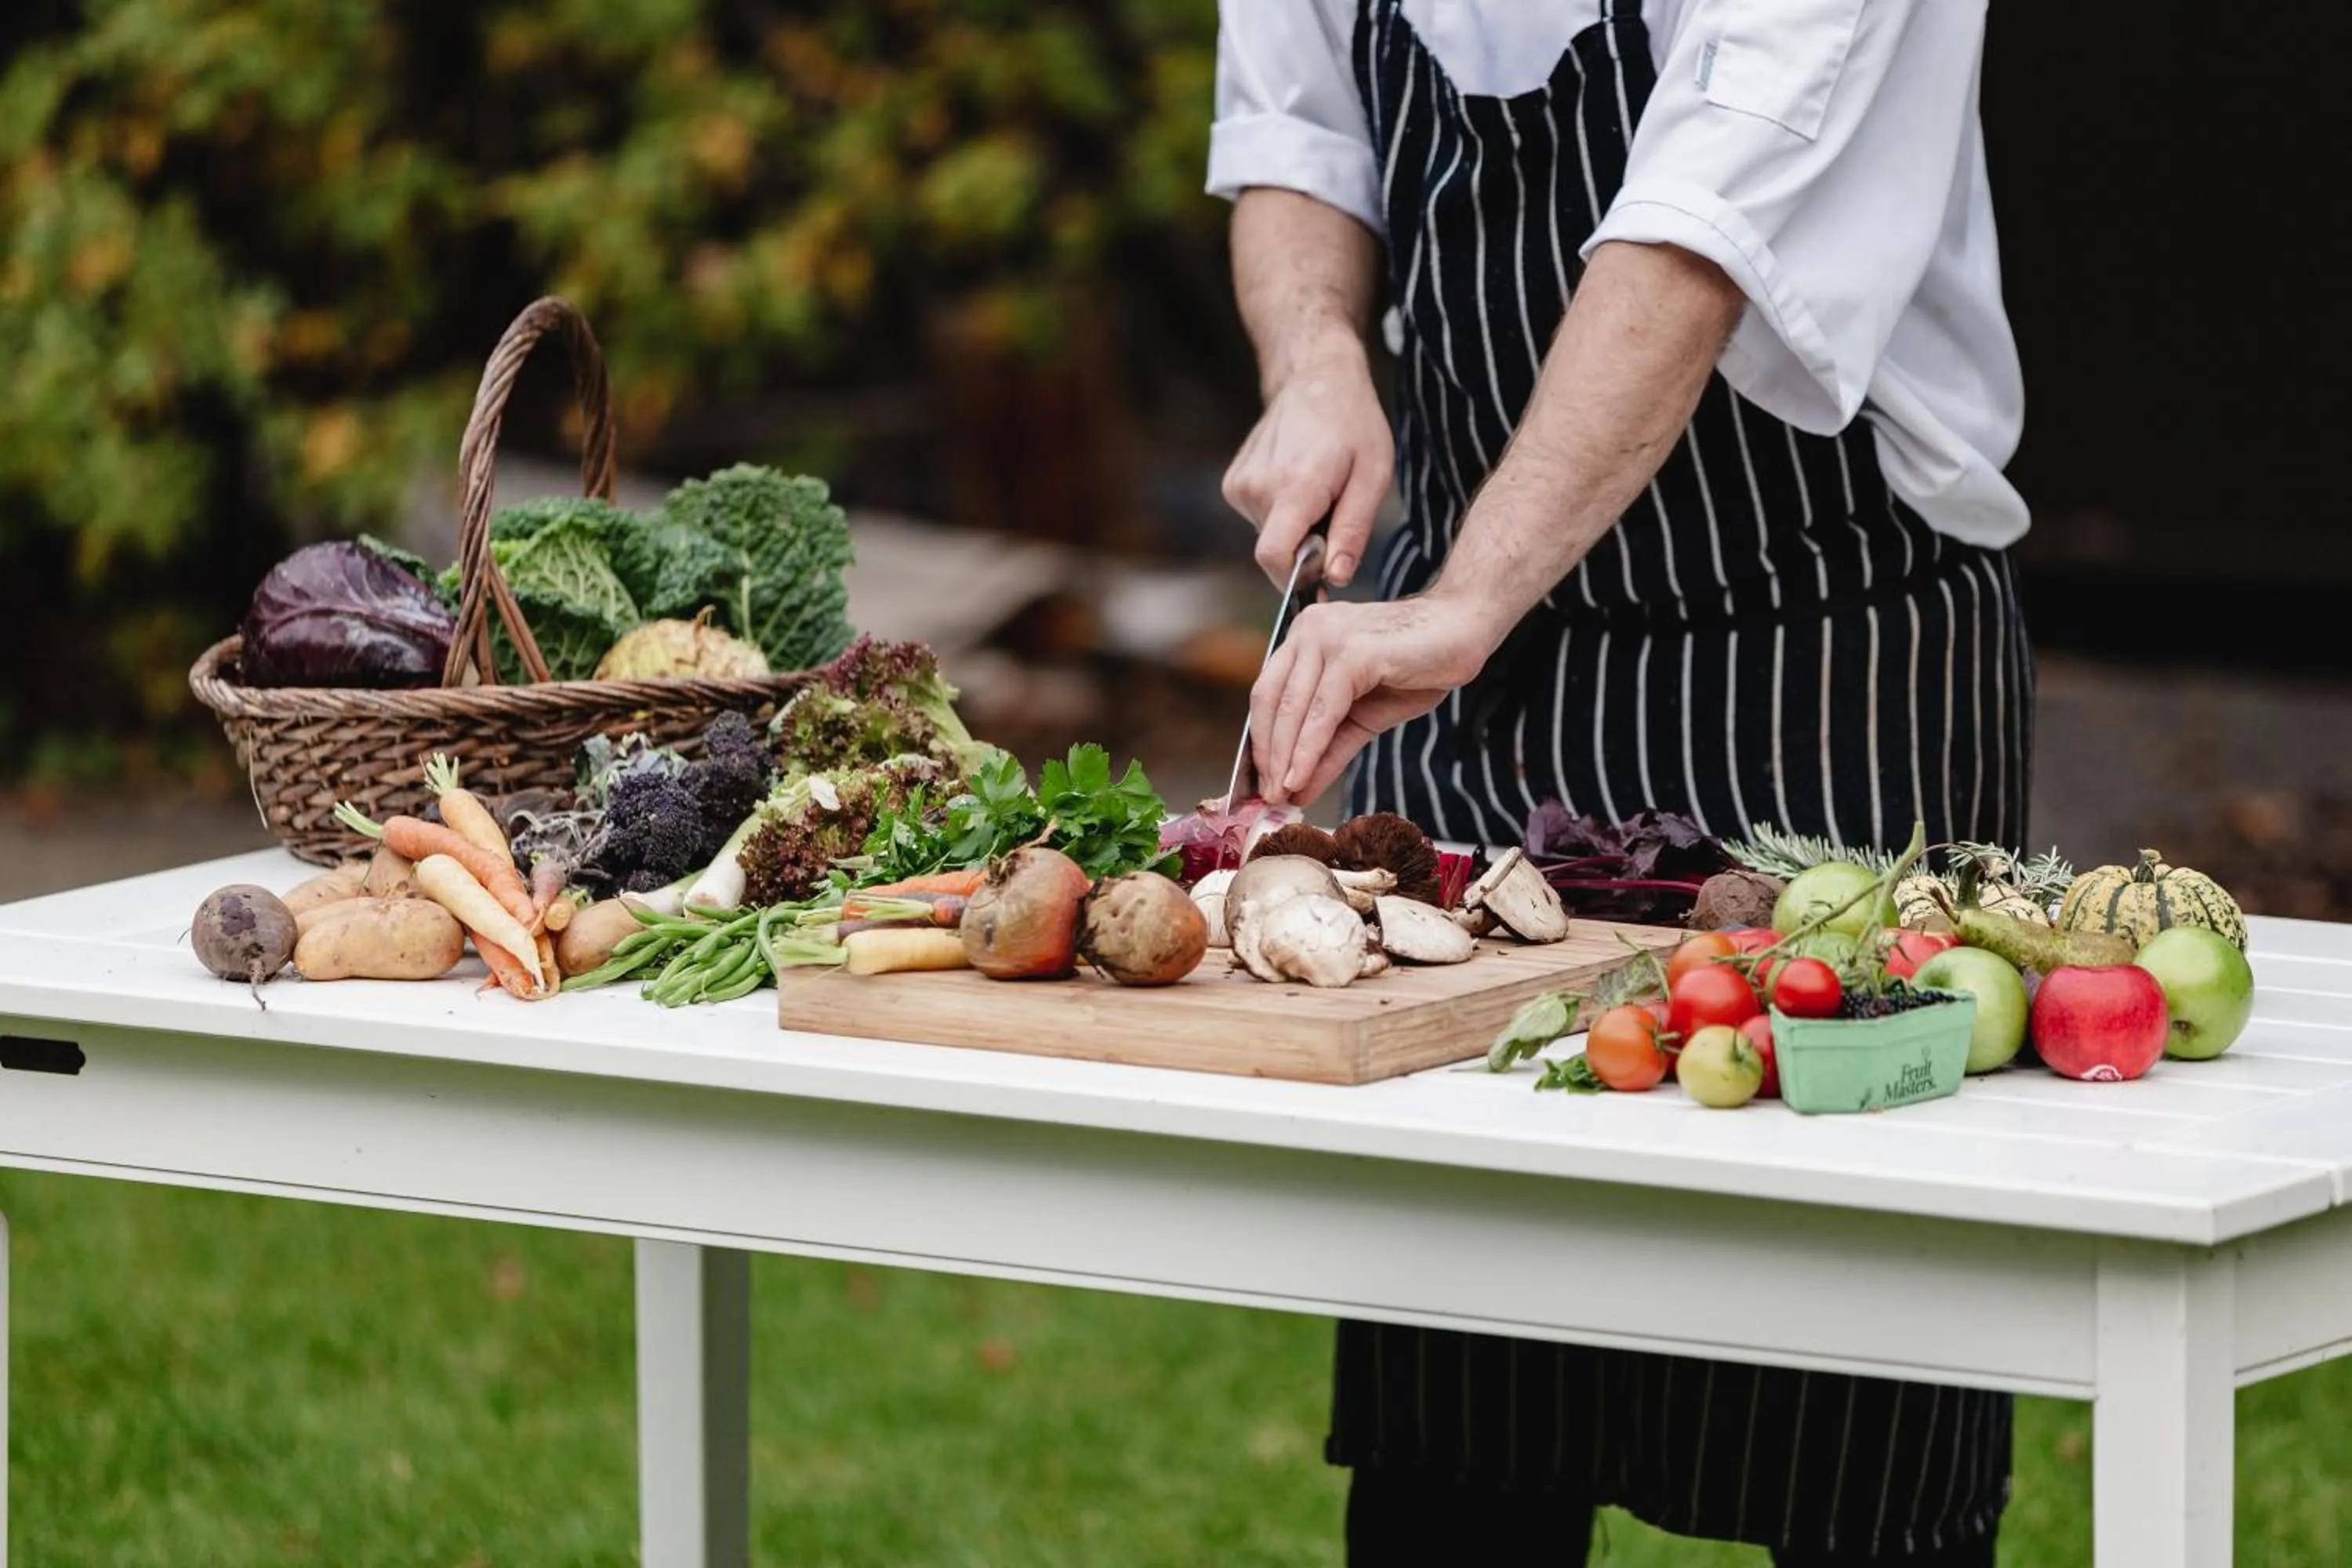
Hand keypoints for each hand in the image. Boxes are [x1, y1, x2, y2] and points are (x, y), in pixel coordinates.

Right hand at [1221, 340, 1391, 589]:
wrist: (1315, 379)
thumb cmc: (1353, 424)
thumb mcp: (1373, 476)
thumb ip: (1353, 530)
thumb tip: (1336, 577)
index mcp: (1295, 486)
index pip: (1273, 557)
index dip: (1295, 579)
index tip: (1321, 578)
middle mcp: (1257, 486)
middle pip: (1277, 551)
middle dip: (1306, 548)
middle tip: (1333, 511)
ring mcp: (1239, 484)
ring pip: (1269, 536)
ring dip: (1296, 527)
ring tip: (1318, 490)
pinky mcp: (1233, 484)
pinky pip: (1260, 519)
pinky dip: (1282, 512)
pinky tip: (1298, 480)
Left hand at [1249, 593, 1507, 805]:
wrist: (1464, 633)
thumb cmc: (1418, 669)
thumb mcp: (1363, 716)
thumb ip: (1329, 747)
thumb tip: (1295, 789)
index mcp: (1305, 637)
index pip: (1268, 694)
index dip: (1260, 740)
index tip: (1259, 781)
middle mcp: (1309, 630)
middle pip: (1272, 701)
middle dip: (1267, 755)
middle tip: (1267, 798)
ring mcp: (1328, 637)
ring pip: (1293, 709)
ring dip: (1284, 759)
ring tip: (1280, 796)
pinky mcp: (1352, 653)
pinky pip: (1321, 713)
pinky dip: (1307, 750)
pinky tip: (1300, 779)